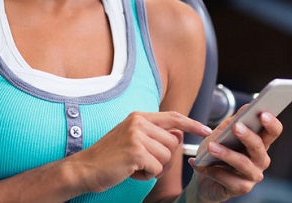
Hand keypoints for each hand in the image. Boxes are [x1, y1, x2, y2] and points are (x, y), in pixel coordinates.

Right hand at [67, 111, 211, 193]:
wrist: (85, 168)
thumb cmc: (109, 157)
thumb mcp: (131, 138)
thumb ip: (153, 134)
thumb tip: (179, 135)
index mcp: (138, 116)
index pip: (173, 117)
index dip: (192, 124)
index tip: (206, 130)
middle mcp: (138, 122)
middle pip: (173, 143)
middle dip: (163, 158)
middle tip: (143, 162)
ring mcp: (136, 136)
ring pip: (167, 157)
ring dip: (154, 168)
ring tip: (134, 166)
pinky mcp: (135, 152)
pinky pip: (157, 168)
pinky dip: (147, 175)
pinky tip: (131, 172)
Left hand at [189, 111, 282, 201]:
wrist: (203, 180)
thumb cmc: (215, 153)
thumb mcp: (220, 135)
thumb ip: (232, 122)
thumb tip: (247, 107)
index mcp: (259, 143)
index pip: (272, 132)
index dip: (271, 123)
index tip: (263, 113)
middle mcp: (261, 160)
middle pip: (259, 146)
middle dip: (248, 136)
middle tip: (235, 126)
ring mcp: (253, 175)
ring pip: (243, 163)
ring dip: (226, 154)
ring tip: (210, 146)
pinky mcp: (242, 188)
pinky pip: (228, 178)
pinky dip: (211, 170)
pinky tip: (198, 164)